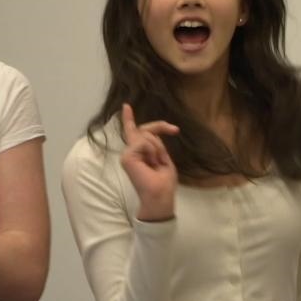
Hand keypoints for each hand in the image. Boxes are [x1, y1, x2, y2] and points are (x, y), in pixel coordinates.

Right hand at [119, 104, 179, 220]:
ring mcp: (127, 154)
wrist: (160, 194)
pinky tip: (151, 163)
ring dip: (158, 148)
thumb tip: (149, 133)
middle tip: (174, 130)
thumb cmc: (163, 180)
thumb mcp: (162, 157)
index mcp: (139, 152)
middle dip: (160, 127)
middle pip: (145, 129)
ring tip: (157, 164)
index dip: (130, 119)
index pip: (135, 132)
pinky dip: (153, 151)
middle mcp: (131, 152)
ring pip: (147, 136)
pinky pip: (144, 143)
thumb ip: (154, 144)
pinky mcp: (127, 156)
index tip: (126, 106)